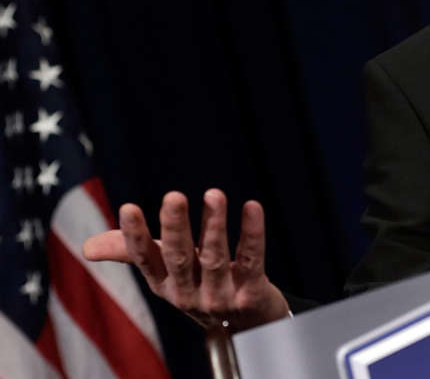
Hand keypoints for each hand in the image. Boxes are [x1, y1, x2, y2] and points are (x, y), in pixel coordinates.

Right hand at [82, 189, 289, 331]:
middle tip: (174, 196)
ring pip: (215, 258)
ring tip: (214, 194)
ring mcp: (220, 297)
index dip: (136, 236)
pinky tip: (253, 207)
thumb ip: (133, 253)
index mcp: (164, 285)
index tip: (128, 207)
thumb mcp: (166, 273)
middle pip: (179, 258)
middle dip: (175, 227)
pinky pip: (251, 260)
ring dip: (213, 225)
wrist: (248, 325)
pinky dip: (252, 233)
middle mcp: (188, 294)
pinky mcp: (251, 294)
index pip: (146, 259)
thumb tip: (86, 248)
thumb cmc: (200, 286)